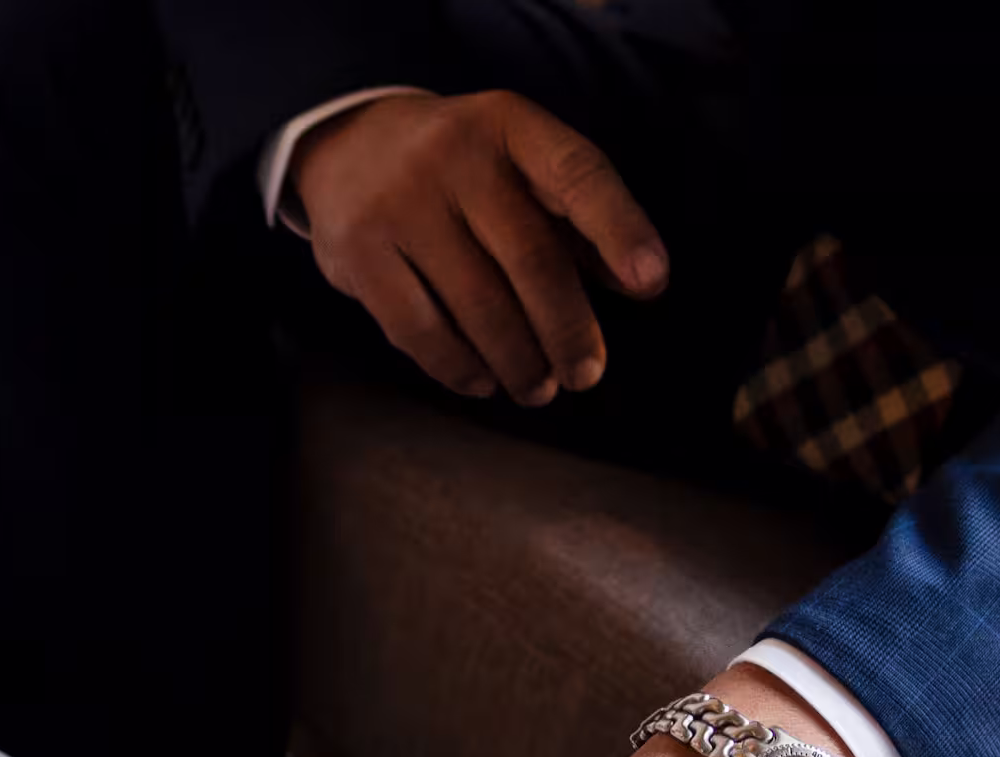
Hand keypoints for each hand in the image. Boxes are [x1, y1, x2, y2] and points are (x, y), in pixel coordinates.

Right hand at [294, 90, 668, 405]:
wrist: (347, 148)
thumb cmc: (461, 172)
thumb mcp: (517, 166)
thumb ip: (574, 218)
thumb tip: (638, 285)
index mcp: (508, 124)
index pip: (577, 174)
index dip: (620, 230)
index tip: (652, 284)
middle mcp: (453, 156)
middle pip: (530, 256)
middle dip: (567, 328)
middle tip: (586, 375)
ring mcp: (399, 204)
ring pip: (476, 305)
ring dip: (517, 360)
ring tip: (538, 388)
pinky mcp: (357, 253)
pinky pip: (419, 329)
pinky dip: (459, 367)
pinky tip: (483, 381)